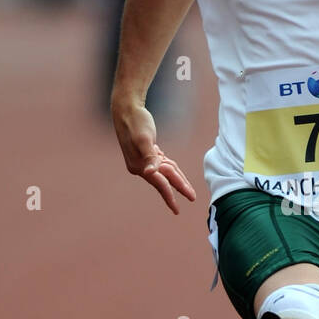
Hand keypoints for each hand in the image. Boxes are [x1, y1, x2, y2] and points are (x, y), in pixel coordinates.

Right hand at [112, 99, 196, 214]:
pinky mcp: (146, 152)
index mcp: (140, 165)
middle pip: (164, 179)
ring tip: (188, 189)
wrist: (125, 108)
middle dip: (179, 188)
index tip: (177, 210)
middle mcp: (140, 166)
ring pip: (165, 172)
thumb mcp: (144, 138)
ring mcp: (142, 159)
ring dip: (177, 179)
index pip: (160, 183)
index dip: (171, 196)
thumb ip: (149, 156)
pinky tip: (175, 172)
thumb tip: (149, 173)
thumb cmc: (136, 121)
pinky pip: (161, 164)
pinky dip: (170, 168)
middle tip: (193, 197)